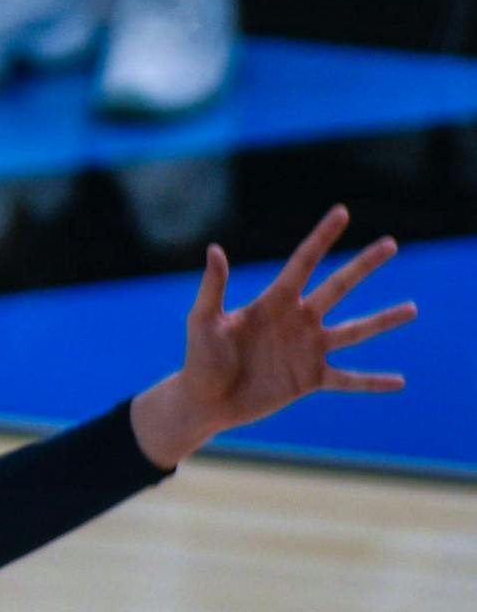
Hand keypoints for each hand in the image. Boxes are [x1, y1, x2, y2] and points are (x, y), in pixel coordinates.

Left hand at [131, 206, 412, 467]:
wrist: (206, 399)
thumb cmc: (200, 357)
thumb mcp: (203, 319)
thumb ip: (213, 287)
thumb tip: (215, 249)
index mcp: (273, 301)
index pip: (303, 262)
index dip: (322, 237)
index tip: (342, 212)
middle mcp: (297, 320)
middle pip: (338, 287)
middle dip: (363, 265)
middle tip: (391, 243)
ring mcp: (307, 349)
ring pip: (354, 331)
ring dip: (383, 320)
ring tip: (412, 308)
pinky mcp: (310, 379)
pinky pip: (349, 379)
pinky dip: (373, 381)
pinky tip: (400, 381)